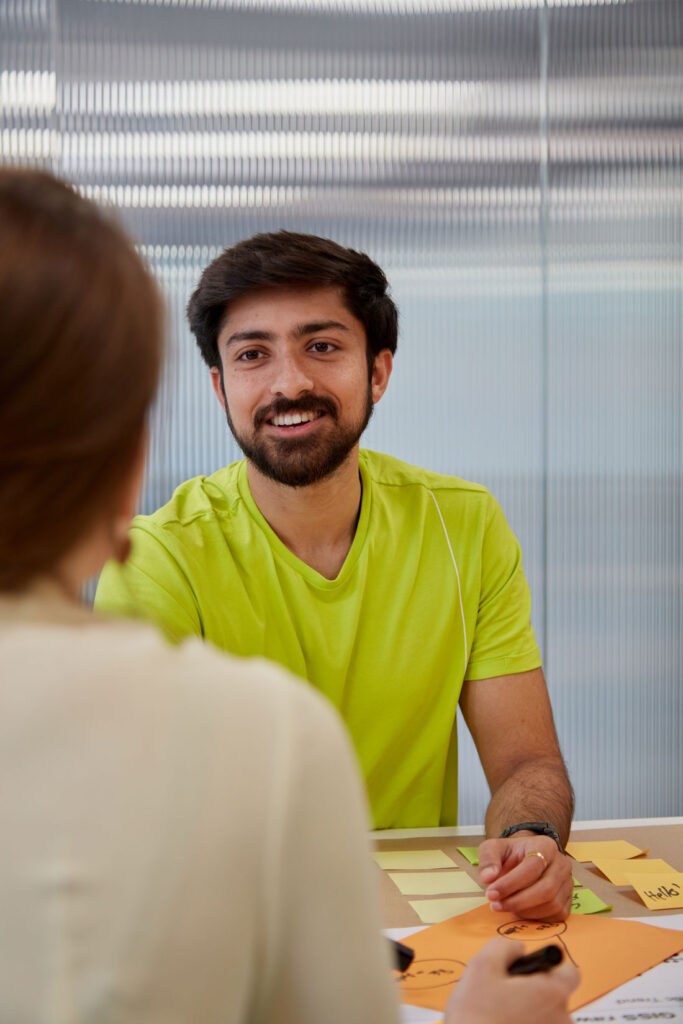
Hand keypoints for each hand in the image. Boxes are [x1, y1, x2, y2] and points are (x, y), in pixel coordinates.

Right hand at [444, 937, 578, 1023]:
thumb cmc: (476, 1017)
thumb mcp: (481, 966)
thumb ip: (504, 947)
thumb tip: (518, 948)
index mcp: (551, 993)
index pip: (569, 972)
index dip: (548, 966)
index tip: (527, 971)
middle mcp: (561, 1020)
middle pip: (553, 995)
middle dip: (530, 991)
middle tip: (501, 995)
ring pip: (543, 1016)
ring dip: (525, 1012)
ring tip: (496, 1016)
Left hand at [478, 834, 572, 919]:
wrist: (526, 858)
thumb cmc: (511, 854)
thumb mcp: (493, 848)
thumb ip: (488, 859)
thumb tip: (488, 878)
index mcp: (545, 846)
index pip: (533, 866)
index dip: (511, 883)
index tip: (491, 893)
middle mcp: (561, 864)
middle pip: (546, 890)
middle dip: (517, 901)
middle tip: (495, 905)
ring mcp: (568, 883)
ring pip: (551, 905)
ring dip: (525, 911)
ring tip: (505, 906)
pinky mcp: (568, 901)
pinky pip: (555, 915)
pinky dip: (535, 917)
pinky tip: (519, 911)